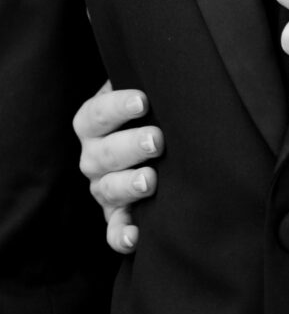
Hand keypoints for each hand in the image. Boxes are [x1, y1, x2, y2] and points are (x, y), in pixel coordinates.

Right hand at [73, 82, 163, 254]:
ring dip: (129, 185)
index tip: (143, 101)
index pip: (97, 113)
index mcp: (92, 122)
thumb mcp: (141, 94)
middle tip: (156, 141)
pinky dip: (122, 235)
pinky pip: (113, 229)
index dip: (117, 107)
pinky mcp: (115, 214)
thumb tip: (172, 77)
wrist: (148, 140)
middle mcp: (93, 156)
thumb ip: (148, 85)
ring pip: (109, 189)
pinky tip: (135, 236)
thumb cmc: (148, 110)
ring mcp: (102, 187)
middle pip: (105, 152)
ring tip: (151, 180)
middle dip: (131, 146)